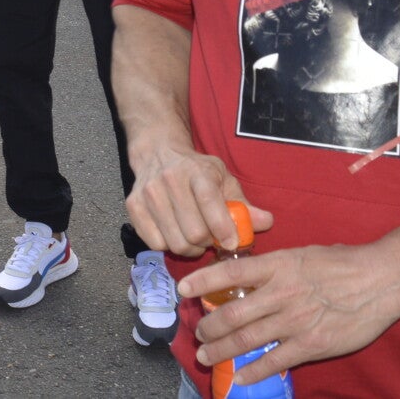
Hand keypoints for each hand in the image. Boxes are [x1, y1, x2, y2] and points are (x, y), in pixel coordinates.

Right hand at [125, 140, 272, 256]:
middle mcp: (170, 180)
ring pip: (175, 242)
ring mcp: (149, 194)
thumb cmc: (196, 170)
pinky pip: (155, 244)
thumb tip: (266, 222)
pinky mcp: (133, 206)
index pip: (210, 204)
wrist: (158, 152)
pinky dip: (169, 246)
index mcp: (197, 172)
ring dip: (190, 248)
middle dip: (207, 243)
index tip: (231, 242)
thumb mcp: (223, 179)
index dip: (223, 230)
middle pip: (194, 232)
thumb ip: (244, 204)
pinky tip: (175, 234)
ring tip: (195, 238)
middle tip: (211, 239)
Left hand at [184, 239, 399, 386]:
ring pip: (248, 338)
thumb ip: (278, 266)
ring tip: (207, 355)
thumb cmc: (344, 263)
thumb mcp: (304, 254)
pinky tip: (240, 377)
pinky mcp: (313, 343)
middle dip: (210, 326)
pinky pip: (276, 360)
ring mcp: (296, 320)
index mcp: (280, 265)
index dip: (204, 281)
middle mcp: (282, 292)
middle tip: (197, 334)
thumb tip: (252, 275)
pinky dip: (254, 371)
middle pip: (234, 312)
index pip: (232, 272)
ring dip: (223, 350)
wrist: (382, 279)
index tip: (184, 289)